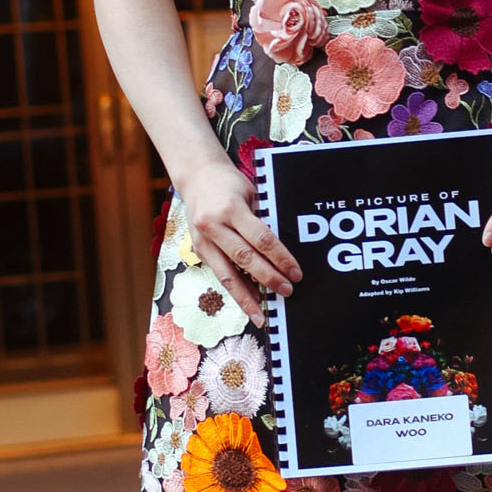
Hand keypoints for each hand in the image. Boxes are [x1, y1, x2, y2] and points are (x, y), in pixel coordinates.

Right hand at [175, 153, 301, 319]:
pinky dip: (235, 289)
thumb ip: (261, 219)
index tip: (295, 272)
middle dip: (268, 278)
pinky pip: (219, 273)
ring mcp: (203, 240)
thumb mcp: (250, 193)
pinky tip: (248, 301)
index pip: (261, 238)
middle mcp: (214, 226)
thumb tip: (281, 252)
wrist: (196, 176)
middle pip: (245, 258)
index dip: (280, 258)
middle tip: (287, 291)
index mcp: (231, 209)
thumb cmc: (229, 183)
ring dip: (246, 297)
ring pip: (227, 274)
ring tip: (261, 315)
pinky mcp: (198, 249)